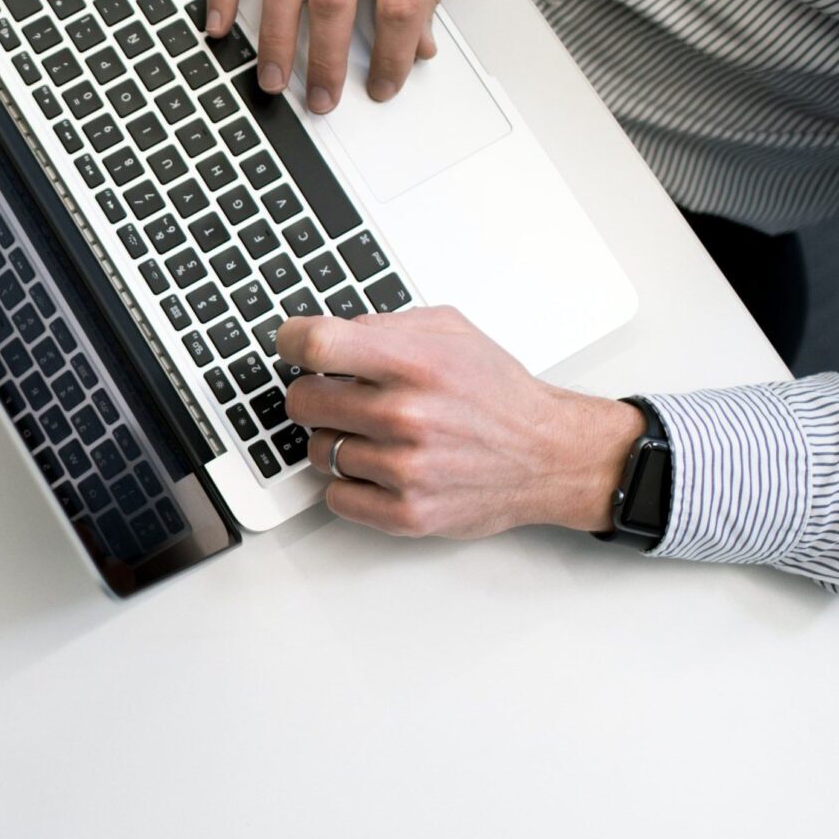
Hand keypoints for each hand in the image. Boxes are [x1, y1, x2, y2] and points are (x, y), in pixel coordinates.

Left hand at [277, 306, 643, 537]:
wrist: (548, 456)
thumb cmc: (498, 394)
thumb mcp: (452, 331)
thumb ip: (385, 325)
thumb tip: (327, 332)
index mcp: (415, 363)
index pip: (317, 346)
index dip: (291, 341)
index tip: (291, 345)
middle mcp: (407, 416)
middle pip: (303, 401)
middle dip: (313, 394)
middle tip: (338, 396)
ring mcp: (404, 469)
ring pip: (317, 450)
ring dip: (337, 440)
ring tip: (376, 434)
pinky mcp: (406, 513)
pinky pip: (335, 496)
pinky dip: (349, 483)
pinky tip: (378, 467)